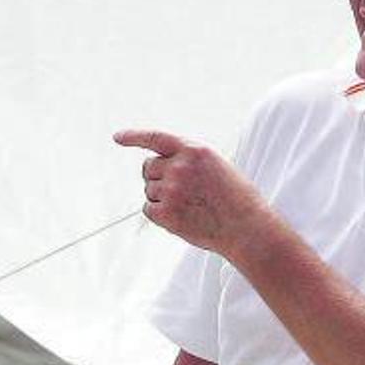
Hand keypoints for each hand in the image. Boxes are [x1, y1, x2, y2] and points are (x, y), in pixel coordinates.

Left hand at [114, 129, 271, 260]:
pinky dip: (159, 214)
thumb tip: (159, 170)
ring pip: (149, 190)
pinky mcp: (165, 212)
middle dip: (156, 176)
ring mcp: (171, 189)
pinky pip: (148, 209)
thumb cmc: (237, 199)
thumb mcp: (218, 167)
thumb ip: (190, 161)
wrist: (246, 227)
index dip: (135, 136)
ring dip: (162, 198)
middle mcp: (180, 166)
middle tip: (177, 190)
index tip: (118, 137)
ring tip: (190, 206)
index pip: (156, 138)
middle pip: (148, 167)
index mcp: (195, 150)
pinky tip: (182, 217)